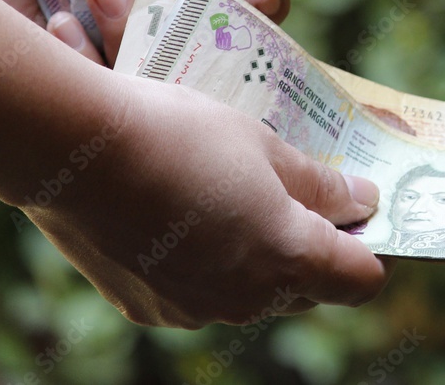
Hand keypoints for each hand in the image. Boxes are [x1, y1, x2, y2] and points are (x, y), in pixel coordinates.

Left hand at [0, 0, 287, 65]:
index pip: (234, 9)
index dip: (256, 11)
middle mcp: (147, 20)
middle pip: (204, 53)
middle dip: (191, 22)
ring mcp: (107, 53)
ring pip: (154, 78)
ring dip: (131, 31)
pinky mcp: (65, 79)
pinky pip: (101, 94)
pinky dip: (85, 58)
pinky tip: (60, 22)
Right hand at [19, 74, 390, 326]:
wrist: (74, 149)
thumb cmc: (182, 134)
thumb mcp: (265, 147)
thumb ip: (321, 185)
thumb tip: (363, 202)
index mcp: (287, 259)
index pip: (361, 280)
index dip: (370, 249)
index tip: (363, 216)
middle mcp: (246, 301)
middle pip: (306, 288)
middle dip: (313, 249)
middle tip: (301, 196)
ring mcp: (195, 310)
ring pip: (252, 293)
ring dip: (257, 257)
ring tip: (233, 198)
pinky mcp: (150, 308)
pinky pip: (201, 294)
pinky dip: (207, 264)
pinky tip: (183, 215)